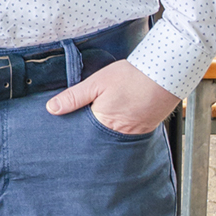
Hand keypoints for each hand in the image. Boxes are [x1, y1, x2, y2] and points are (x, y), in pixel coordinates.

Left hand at [46, 58, 177, 134]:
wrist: (164, 75)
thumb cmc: (130, 77)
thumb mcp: (96, 83)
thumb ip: (73, 97)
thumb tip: (52, 109)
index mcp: (102, 123)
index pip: (81, 135)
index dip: (73, 133)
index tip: (64, 133)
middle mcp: (118, 135)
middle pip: (96, 141)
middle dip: (87, 139)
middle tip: (78, 135)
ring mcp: (133, 135)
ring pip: (111, 140)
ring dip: (103, 136)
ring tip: (97, 128)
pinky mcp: (144, 131)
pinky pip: (126, 137)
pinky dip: (119, 132)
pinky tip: (116, 122)